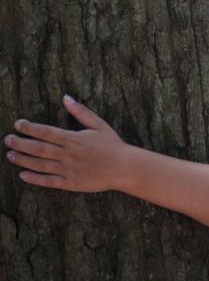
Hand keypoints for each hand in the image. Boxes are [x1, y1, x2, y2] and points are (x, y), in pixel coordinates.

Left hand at [4, 95, 130, 191]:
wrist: (124, 167)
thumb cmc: (112, 145)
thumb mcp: (99, 124)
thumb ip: (81, 112)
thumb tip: (66, 97)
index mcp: (74, 139)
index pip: (46, 132)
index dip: (30, 128)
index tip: (18, 124)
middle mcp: (68, 154)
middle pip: (38, 148)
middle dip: (20, 143)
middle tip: (8, 139)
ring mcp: (68, 169)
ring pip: (40, 164)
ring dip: (23, 160)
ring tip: (10, 155)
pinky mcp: (70, 183)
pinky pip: (48, 181)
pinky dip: (34, 178)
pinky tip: (23, 175)